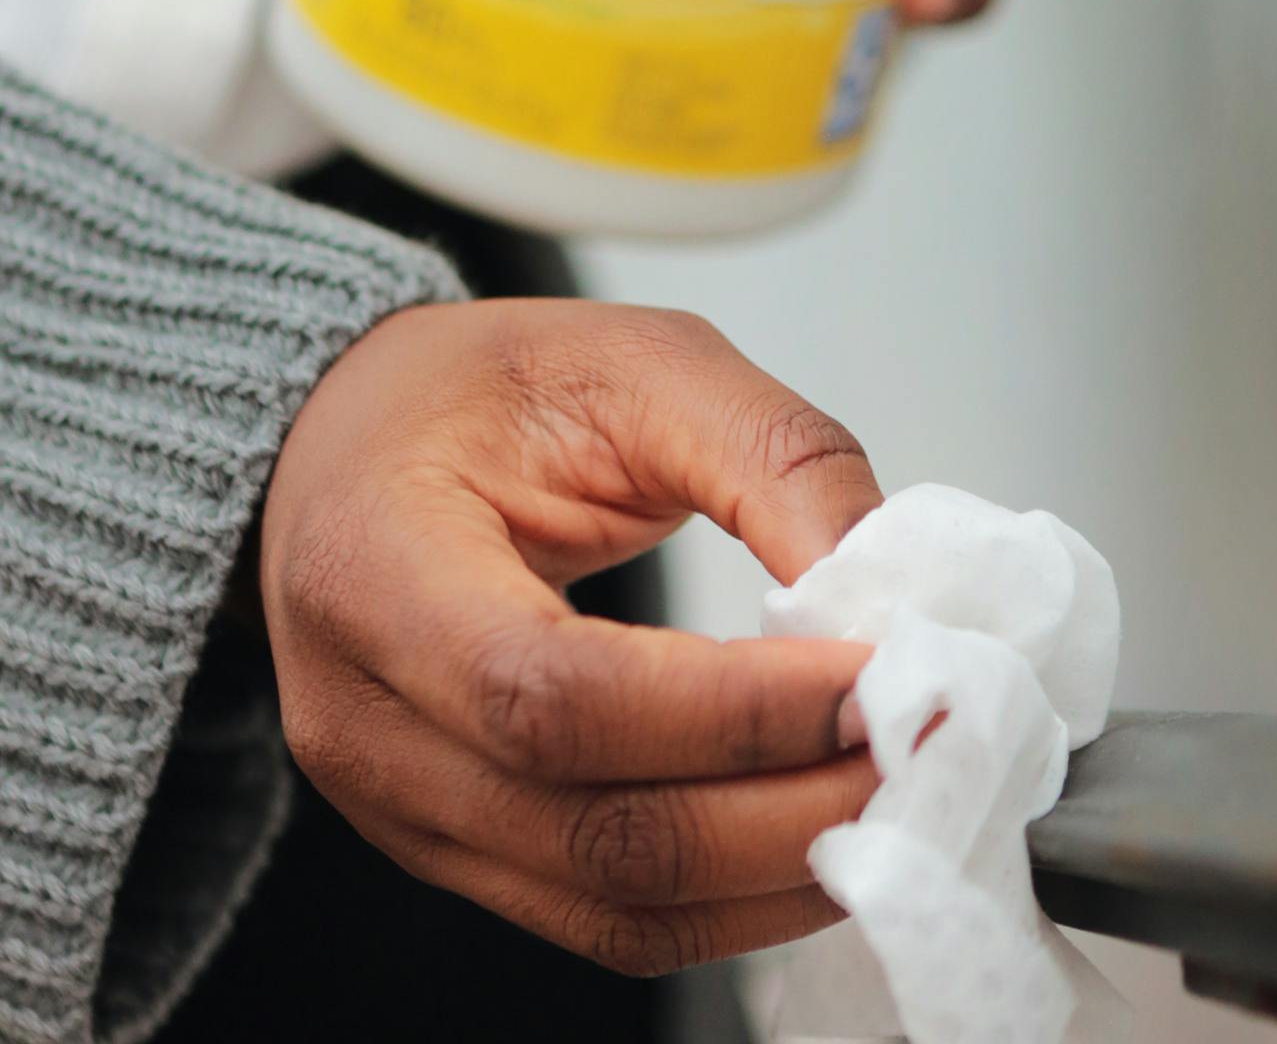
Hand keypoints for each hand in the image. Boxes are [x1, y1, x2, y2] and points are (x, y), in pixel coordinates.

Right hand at [260, 299, 882, 973]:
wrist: (354, 442)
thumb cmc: (479, 391)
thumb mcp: (633, 359)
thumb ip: (770, 454)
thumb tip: (886, 589)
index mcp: (373, 567)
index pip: (553, 697)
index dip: (732, 714)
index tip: (873, 678)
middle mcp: (362, 718)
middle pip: (596, 830)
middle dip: (788, 809)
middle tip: (922, 747)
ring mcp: (397, 808)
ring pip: (613, 905)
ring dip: (781, 873)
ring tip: (895, 795)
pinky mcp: (454, 854)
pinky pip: (607, 917)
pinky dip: (734, 896)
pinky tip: (818, 833)